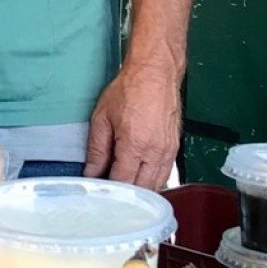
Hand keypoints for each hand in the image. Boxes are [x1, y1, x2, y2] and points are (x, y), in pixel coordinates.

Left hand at [83, 57, 183, 188]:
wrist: (155, 73)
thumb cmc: (129, 90)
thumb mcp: (102, 117)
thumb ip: (96, 149)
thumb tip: (91, 173)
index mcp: (135, 144)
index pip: (122, 182)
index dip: (110, 191)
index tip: (99, 192)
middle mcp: (155, 151)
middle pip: (141, 189)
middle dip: (125, 195)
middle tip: (110, 193)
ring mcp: (168, 151)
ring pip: (156, 185)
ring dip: (140, 191)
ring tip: (124, 189)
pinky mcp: (174, 147)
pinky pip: (165, 174)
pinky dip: (153, 181)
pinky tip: (140, 179)